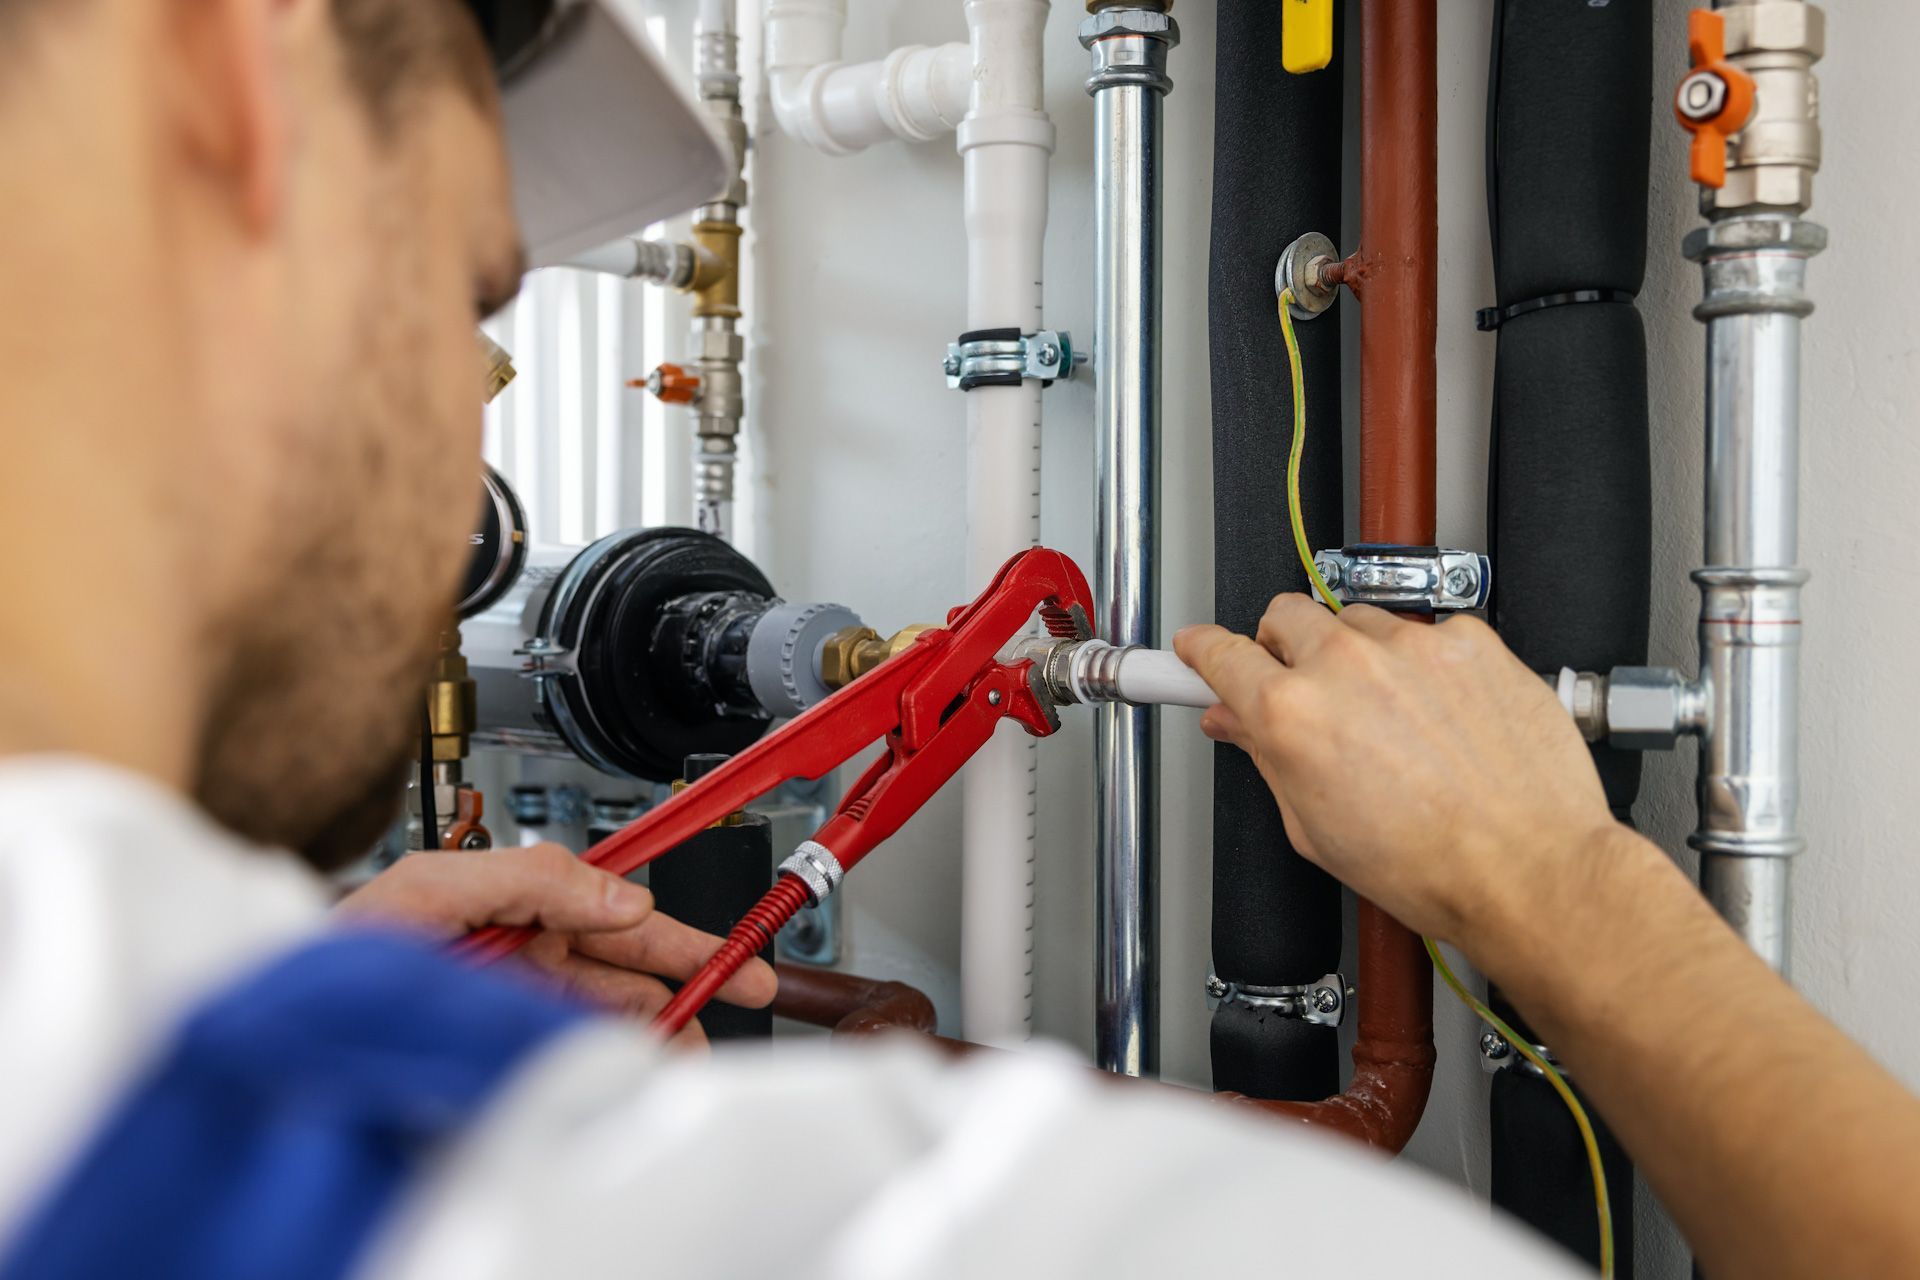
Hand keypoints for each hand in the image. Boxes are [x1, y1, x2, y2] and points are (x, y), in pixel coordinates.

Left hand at [334, 844, 777, 1048]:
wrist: (283, 1022)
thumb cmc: (334, 950)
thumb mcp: (433, 886)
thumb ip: (530, 876)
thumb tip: (620, 897)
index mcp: (512, 904)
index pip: (616, 913)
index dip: (677, 931)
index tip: (729, 949)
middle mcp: (520, 956)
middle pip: (626, 968)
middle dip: (687, 981)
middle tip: (738, 995)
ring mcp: (513, 1007)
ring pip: (607, 1017)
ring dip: (654, 1029)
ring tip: (686, 1051)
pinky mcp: (502, 1050)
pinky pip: (571, 1054)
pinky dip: (609, 1060)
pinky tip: (632, 1066)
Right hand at [1175, 597, 1618, 943]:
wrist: (1528, 869)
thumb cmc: (1431, 866)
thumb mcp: (1314, 828)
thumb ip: (1267, 759)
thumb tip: (1242, 724)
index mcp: (1292, 713)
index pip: (1220, 653)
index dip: (1202, 652)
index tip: (1199, 650)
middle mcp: (1346, 665)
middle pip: (1285, 616)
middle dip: (1281, 647)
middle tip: (1300, 687)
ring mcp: (1412, 646)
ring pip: (1358, 619)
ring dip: (1357, 653)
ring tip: (1387, 713)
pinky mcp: (1470, 641)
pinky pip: (1429, 631)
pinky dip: (1426, 662)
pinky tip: (1439, 711)